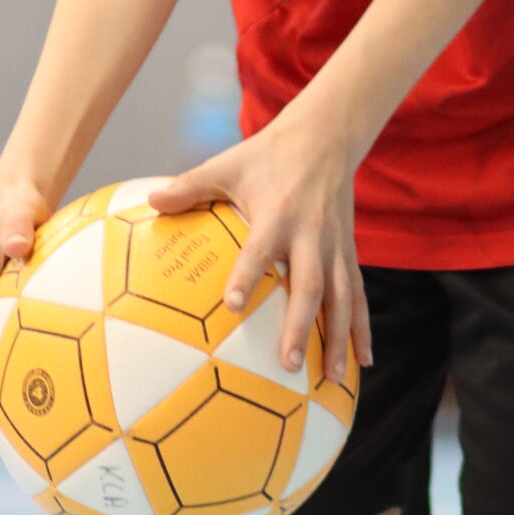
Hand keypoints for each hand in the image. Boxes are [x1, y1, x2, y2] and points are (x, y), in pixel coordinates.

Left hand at [148, 114, 373, 386]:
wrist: (325, 136)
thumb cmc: (268, 155)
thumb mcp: (227, 164)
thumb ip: (190, 185)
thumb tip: (150, 202)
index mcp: (277, 213)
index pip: (260, 248)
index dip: (247, 275)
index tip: (231, 305)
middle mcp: (311, 233)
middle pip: (309, 285)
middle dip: (301, 325)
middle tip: (288, 362)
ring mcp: (335, 246)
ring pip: (341, 297)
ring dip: (338, 338)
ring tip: (331, 378)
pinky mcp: (349, 252)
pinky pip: (358, 294)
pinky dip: (363, 328)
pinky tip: (363, 361)